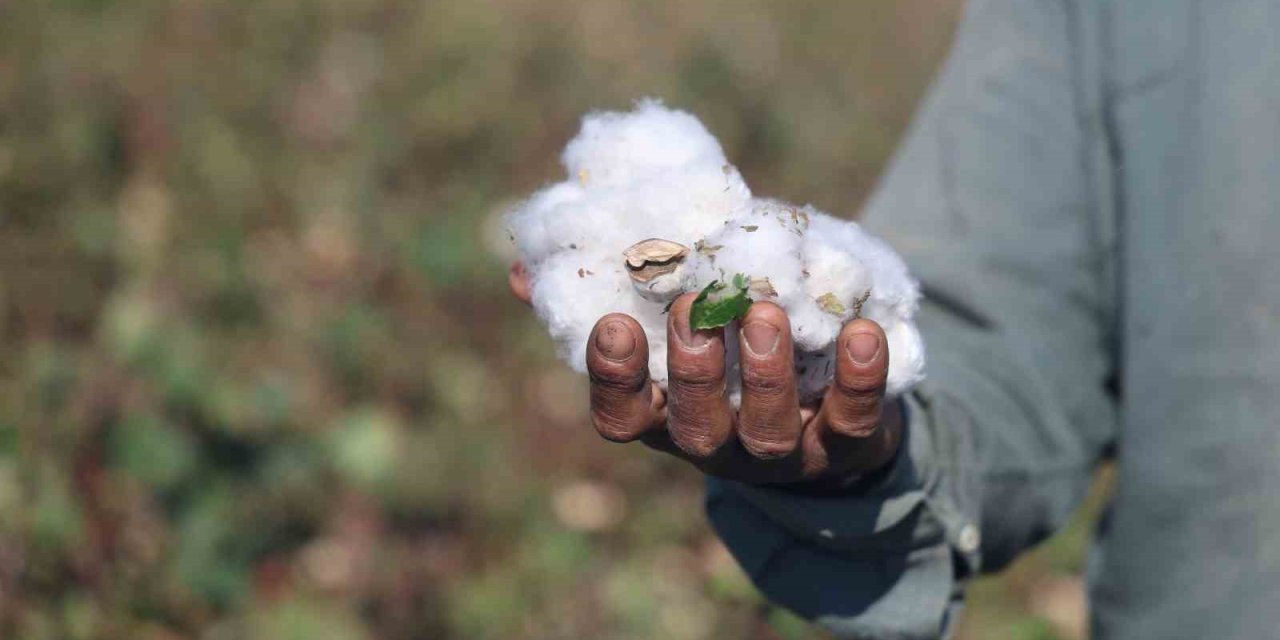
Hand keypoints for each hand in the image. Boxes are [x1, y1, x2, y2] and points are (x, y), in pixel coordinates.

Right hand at [509, 261, 901, 487]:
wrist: (830, 409)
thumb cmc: (729, 354)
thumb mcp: (668, 326)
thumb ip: (607, 295)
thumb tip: (522, 272)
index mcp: (665, 415)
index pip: (622, 417)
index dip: (613, 379)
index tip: (611, 324)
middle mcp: (717, 444)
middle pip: (695, 429)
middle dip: (692, 371)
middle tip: (696, 309)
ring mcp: (782, 452)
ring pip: (767, 433)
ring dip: (763, 373)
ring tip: (766, 310)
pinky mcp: (847, 444)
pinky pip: (854, 423)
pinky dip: (858, 380)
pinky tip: (860, 331)